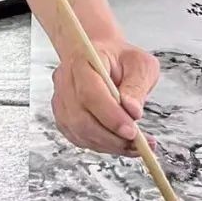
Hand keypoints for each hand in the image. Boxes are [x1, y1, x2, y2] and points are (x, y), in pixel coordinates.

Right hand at [52, 34, 160, 155]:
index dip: (110, 116)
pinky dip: (101, 145)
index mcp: (84, 59)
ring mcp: (61, 100)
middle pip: (80, 118)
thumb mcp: (140, 64)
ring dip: (108, 144)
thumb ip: (137, 86)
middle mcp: (66, 80)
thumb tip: (132, 112)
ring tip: (133, 145)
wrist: (104, 55)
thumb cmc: (122, 58)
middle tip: (135, 142)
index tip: (132, 131)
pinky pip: (79, 138)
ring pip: (79, 132)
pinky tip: (120, 143)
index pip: (90, 93)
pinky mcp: (64, 117)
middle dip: (110, 136)